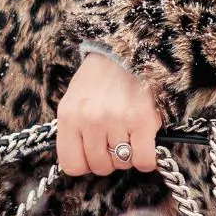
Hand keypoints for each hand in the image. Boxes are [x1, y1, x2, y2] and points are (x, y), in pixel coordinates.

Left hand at [56, 53, 162, 176]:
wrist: (126, 49)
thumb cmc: (100, 78)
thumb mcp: (74, 101)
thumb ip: (74, 132)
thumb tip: (82, 163)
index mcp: (69, 116)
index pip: (72, 165)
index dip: (86, 164)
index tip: (94, 155)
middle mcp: (90, 120)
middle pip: (100, 166)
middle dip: (109, 158)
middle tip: (116, 140)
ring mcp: (116, 121)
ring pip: (122, 163)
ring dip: (129, 154)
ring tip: (130, 134)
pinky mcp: (142, 120)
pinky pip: (144, 159)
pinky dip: (146, 158)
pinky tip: (145, 144)